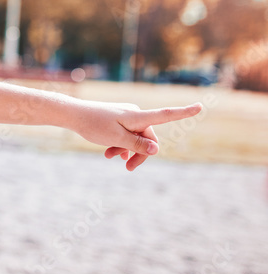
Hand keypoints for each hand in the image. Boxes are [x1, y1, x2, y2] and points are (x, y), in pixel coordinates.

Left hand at [71, 100, 202, 169]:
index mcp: (137, 116)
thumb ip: (137, 145)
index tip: (200, 106)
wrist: (72, 114)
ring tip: (110, 157)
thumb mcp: (116, 138)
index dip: (183, 113)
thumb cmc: (93, 125)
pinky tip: (110, 153)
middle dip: (139, 153)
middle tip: (126, 168)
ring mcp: (126, 116)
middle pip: (148, 137)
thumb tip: (156, 149)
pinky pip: (126, 133)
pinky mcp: (118, 118)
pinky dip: (121, 143)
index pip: (165, 115)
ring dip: (127, 149)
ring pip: (135, 137)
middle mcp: (135, 114)